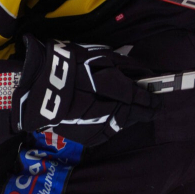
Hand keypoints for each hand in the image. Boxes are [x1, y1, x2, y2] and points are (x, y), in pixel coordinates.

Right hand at [12, 35, 156, 146]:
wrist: (37, 86)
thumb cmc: (69, 65)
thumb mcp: (98, 57)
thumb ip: (125, 65)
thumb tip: (145, 72)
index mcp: (110, 88)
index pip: (138, 97)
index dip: (150, 98)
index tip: (157, 98)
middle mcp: (106, 110)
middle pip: (132, 114)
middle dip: (144, 111)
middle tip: (152, 108)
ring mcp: (96, 126)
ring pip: (121, 125)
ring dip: (130, 119)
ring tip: (135, 113)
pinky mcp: (87, 137)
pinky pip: (107, 132)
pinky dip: (113, 125)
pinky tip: (114, 119)